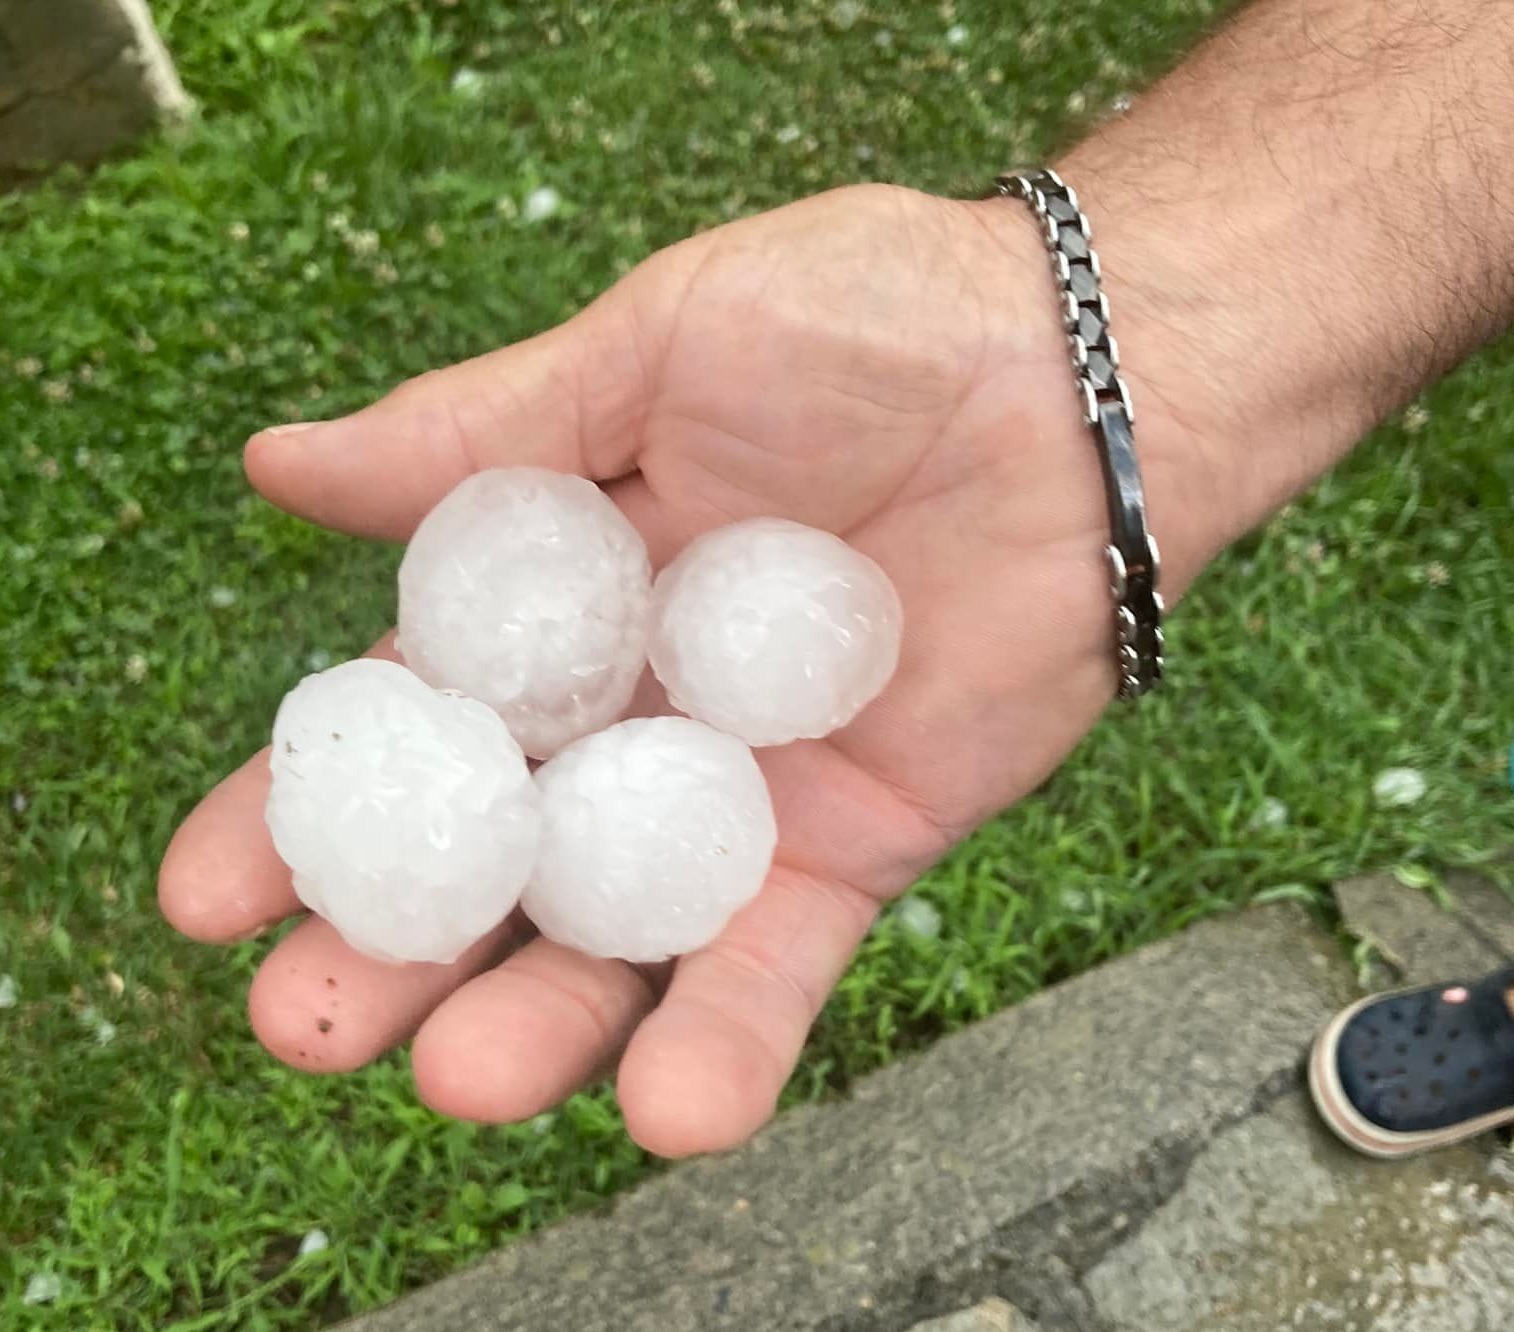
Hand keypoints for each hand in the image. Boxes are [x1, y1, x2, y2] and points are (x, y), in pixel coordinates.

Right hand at [159, 184, 1211, 1155]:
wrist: (1075, 381)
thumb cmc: (862, 323)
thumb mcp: (652, 350)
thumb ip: (480, 436)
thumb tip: (278, 465)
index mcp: (556, 604)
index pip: (408, 726)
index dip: (306, 807)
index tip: (211, 895)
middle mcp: (630, 717)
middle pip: (494, 859)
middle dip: (400, 945)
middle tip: (308, 1023)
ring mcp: (739, 793)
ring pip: (619, 935)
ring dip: (544, 1022)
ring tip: (463, 1085)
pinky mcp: (856, 844)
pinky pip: (779, 957)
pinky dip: (732, 1039)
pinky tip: (672, 1112)